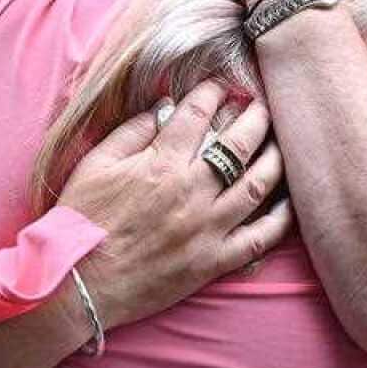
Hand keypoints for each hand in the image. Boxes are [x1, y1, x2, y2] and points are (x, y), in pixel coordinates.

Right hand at [57, 79, 289, 329]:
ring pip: (258, 185)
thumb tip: (163, 106)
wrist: (78, 283)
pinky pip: (259, 239)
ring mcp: (207, 228)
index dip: (212, 92)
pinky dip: (279, 220)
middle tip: (262, 104)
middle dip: (256, 117)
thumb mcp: (95, 164)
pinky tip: (288, 203)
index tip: (220, 84)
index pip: (198, 115)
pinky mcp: (212, 262)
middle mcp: (191, 192)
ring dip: (274, 158)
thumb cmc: (82, 220)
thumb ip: (131, 131)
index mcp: (161, 165)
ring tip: (279, 143)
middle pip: (239, 143)